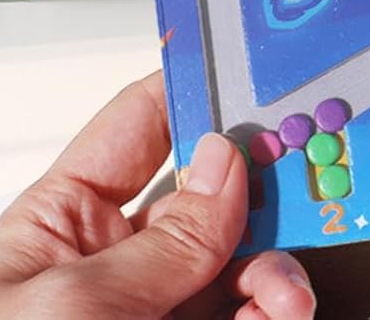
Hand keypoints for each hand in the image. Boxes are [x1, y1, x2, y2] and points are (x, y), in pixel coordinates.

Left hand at [0, 73, 314, 319]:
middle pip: (211, 191)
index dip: (201, 89)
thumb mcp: (73, 310)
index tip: (265, 73)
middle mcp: (116, 262)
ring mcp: (159, 313)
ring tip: (281, 289)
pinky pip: (249, 313)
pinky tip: (279, 313)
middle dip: (262, 186)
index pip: (143, 123)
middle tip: (307, 177)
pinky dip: (276, 308)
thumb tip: (228, 163)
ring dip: (277, 262)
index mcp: (61, 222)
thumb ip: (164, 240)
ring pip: (243, 258)